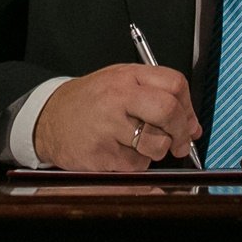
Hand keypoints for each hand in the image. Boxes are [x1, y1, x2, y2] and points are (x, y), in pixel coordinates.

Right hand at [32, 64, 199, 170]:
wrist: (49, 119)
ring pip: (157, 144)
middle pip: (169, 111)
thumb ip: (157, 96)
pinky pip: (137, 165)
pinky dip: (135, 163)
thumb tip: (193, 126)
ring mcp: (109, 125)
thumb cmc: (89, 102)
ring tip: (140, 144)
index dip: (188, 107)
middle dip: (181, 132)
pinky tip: (119, 151)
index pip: (175, 84)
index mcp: (127, 76)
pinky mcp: (102, 153)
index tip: (188, 121)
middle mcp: (118, 97)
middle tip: (180, 142)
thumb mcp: (120, 83)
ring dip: (157, 151)